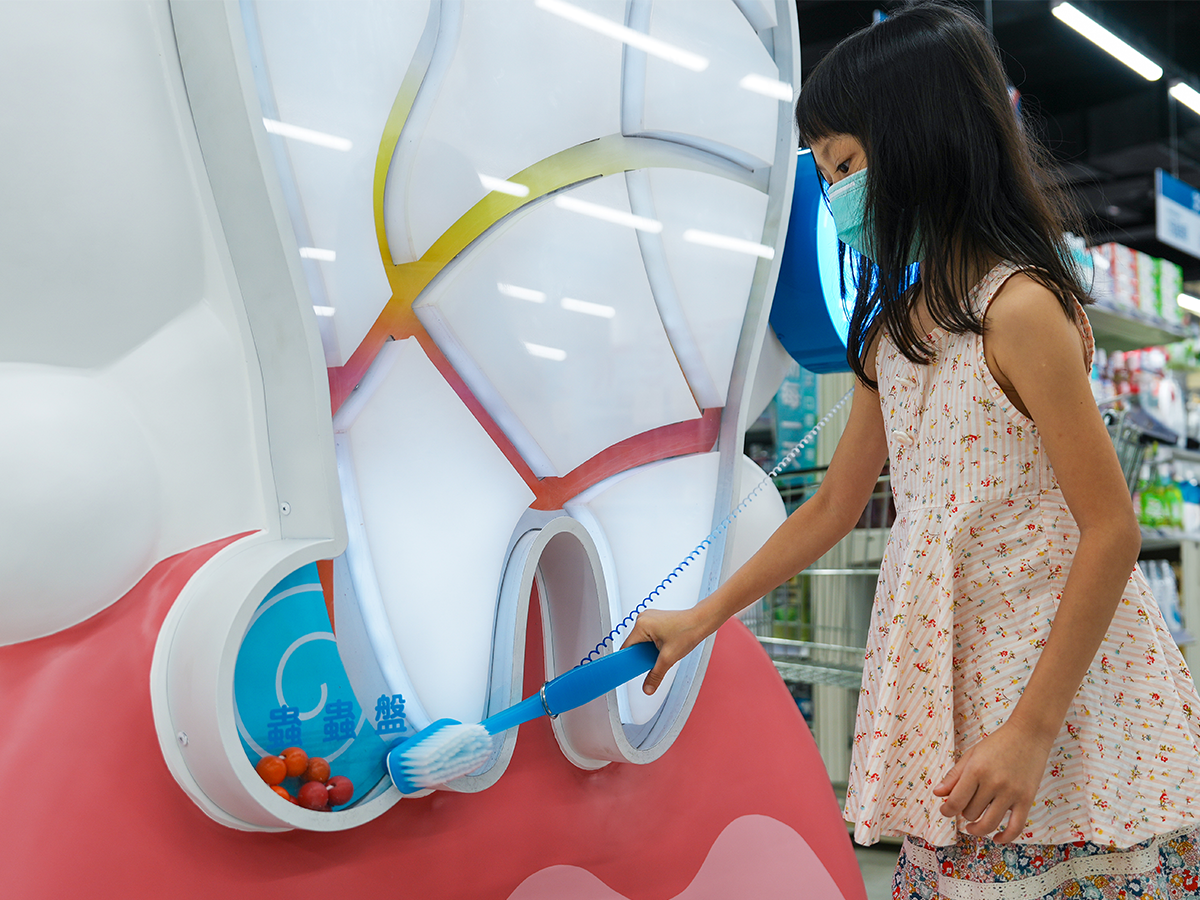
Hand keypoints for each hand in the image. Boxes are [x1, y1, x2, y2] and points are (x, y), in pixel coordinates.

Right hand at [619, 607, 709, 694]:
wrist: (701, 621)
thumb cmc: (688, 631)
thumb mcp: (668, 658)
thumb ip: (655, 675)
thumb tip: (648, 687)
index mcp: (641, 624)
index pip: (626, 647)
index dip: (629, 661)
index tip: (632, 670)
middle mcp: (643, 618)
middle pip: (634, 645)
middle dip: (643, 656)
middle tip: (656, 661)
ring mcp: (649, 618)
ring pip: (642, 641)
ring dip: (649, 651)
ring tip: (664, 652)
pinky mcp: (655, 620)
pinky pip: (648, 636)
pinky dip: (654, 644)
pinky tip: (664, 646)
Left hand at [932, 720, 1053, 842]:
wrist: (1029, 734)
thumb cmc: (997, 743)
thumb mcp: (971, 755)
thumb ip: (954, 775)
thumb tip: (937, 794)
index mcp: (976, 770)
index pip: (956, 801)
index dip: (947, 810)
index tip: (945, 811)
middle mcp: (993, 783)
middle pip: (971, 812)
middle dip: (964, 812)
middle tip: (966, 805)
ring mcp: (1011, 793)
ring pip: (989, 823)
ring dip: (977, 829)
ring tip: (972, 826)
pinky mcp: (1027, 800)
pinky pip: (1016, 827)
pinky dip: (1005, 838)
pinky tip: (996, 839)